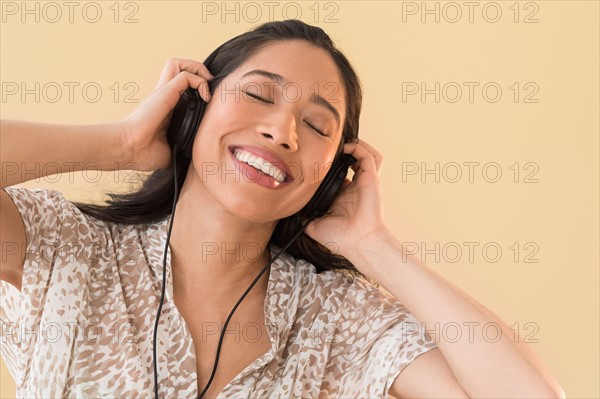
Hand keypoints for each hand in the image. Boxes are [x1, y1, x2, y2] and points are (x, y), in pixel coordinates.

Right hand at [120, 58, 212, 170]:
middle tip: (208, 89)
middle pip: (178, 67)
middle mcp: (164, 95)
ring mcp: (164, 92)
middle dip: (199, 71)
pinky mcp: (166, 92)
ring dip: (198, 69)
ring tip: (207, 85)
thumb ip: (185, 146)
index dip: (197, 86)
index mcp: (166, 107)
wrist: (130, 149)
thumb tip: (197, 153)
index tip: (208, 101)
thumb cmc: (144, 152)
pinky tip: (205, 97)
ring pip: (180, 64)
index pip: (180, 85)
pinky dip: (200, 82)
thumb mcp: (173, 149)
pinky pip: (186, 75)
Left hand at [303, 138, 386, 260]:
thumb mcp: (314, 226)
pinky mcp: (371, 179)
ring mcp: (364, 181)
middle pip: (353, 160)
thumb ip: (304, 216)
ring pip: (365, 155)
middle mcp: (354, 186)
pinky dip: (359, 148)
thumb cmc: (340, 238)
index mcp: (343, 194)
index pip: (338, 171)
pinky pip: (369, 157)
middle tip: (329, 144)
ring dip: (356, 145)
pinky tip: (346, 147)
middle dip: (343, 149)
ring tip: (342, 143)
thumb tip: (289, 211)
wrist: (357, 242)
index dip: (330, 162)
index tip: (316, 155)